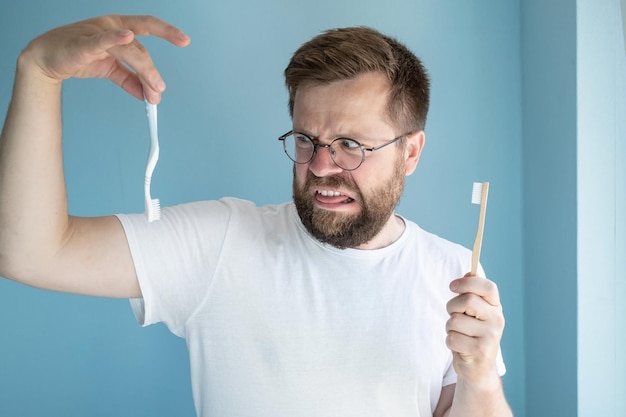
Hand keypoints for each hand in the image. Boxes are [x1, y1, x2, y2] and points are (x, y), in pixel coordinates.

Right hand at [19, 15, 189, 102]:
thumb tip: (148, 95)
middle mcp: (111, 26)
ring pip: (128, 49)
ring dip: (145, 70)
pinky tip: (127, 36)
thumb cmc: (79, 56)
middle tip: (162, 88)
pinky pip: (101, 41)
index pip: (148, 27)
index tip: (184, 40)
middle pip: (141, 43)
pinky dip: (114, 38)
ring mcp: (97, 33)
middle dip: (155, 64)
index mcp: (120, 29)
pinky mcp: (83, 44)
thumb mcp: (111, 70)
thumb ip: (130, 81)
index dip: (167, 31)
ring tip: (155, 90)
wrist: (47, 60)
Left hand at [445, 273, 504, 386]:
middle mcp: (497, 320)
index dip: (468, 283)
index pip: (488, 287)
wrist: (478, 368)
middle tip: (454, 316)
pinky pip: (452, 338)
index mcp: (496, 307)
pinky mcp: (480, 351)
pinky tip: (460, 348)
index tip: (452, 286)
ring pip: (455, 321)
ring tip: (460, 335)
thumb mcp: (474, 313)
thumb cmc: (472, 335)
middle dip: (452, 307)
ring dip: (449, 328)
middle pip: (467, 300)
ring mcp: (490, 337)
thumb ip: (472, 293)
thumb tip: (468, 273)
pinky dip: (450, 342)